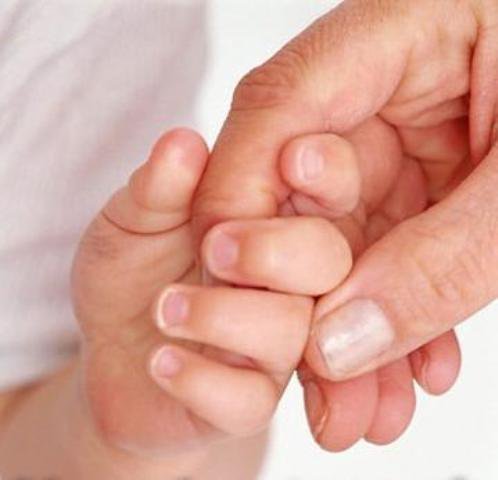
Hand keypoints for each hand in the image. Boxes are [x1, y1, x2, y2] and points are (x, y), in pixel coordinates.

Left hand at [71, 128, 347, 463]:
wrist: (117, 356)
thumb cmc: (133, 278)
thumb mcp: (132, 221)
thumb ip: (159, 189)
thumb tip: (182, 142)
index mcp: (272, 227)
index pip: (328, 192)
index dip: (326, 173)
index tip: (292, 164)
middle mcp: (287, 286)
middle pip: (329, 264)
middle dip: (277, 251)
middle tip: (215, 249)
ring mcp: (273, 346)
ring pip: (292, 331)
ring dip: (223, 315)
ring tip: (164, 308)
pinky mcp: (248, 400)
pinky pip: (250, 399)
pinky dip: (200, 378)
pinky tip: (160, 361)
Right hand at [192, 0, 497, 449]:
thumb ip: (444, 259)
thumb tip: (338, 343)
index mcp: (394, 32)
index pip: (278, 107)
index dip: (241, 200)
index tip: (235, 289)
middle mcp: (373, 88)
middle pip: (294, 193)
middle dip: (300, 301)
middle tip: (318, 392)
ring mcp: (390, 138)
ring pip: (338, 241)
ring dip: (352, 330)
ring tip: (371, 410)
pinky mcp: (412, 178)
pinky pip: (384, 250)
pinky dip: (396, 312)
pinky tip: (417, 368)